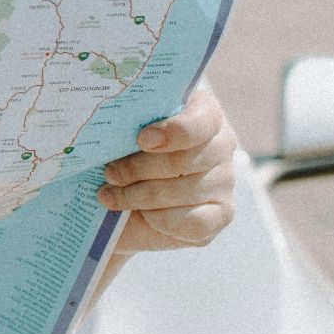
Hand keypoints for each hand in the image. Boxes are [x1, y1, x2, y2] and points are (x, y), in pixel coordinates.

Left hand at [95, 80, 238, 253]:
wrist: (125, 194)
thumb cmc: (122, 150)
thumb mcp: (121, 128)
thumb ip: (126, 121)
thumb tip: (112, 126)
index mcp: (201, 110)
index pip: (201, 121)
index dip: (173, 132)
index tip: (142, 140)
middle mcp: (221, 143)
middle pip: (183, 160)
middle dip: (138, 169)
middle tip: (110, 173)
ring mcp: (224, 179)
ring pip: (183, 192)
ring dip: (139, 196)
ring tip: (110, 195)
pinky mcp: (222, 213)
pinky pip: (195, 222)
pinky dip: (161, 220)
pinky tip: (141, 214)